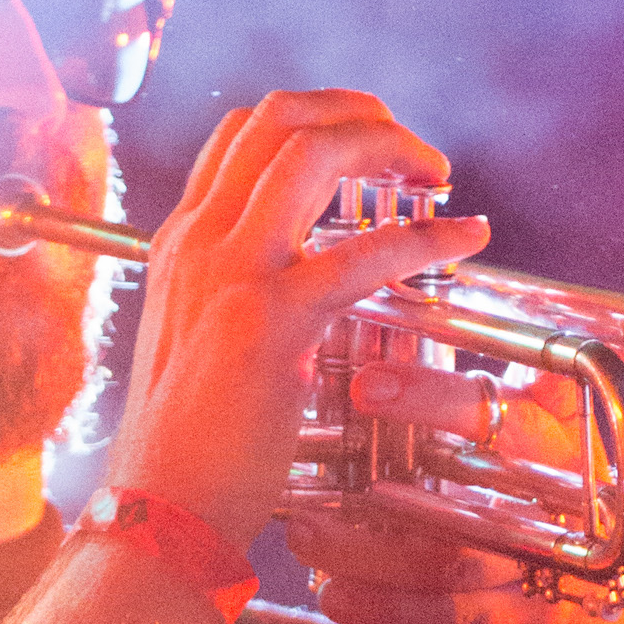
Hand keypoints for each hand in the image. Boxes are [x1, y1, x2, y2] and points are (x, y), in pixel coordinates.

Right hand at [107, 90, 489, 553]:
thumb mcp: (192, 343)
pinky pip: (364, 254)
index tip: (368, 142)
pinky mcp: (272, 323)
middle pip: (281, 117)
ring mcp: (232, 274)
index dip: (317, 117)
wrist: (157, 511)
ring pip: (315, 153)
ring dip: (392, 147)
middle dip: (361, 112)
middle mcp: (200, 241)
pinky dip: (428, 236)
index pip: (243, 131)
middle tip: (414, 152)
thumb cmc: (184, 447)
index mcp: (181, 242)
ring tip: (438, 176)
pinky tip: (466, 237)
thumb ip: (228, 295)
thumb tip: (286, 279)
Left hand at [283, 349, 623, 623]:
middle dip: (398, 477)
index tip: (365, 382)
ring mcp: (539, 565)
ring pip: (450, 563)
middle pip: (479, 488)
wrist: (606, 591)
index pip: (498, 411)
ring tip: (301, 534)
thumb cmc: (552, 474)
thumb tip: (407, 283)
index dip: (434, 398)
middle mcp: (555, 500)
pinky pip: (448, 620)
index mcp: (556, 435)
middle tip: (311, 469)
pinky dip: (386, 610)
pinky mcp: (517, 619)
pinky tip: (332, 596)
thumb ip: (495, 364)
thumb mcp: (547, 412)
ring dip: (369, 551)